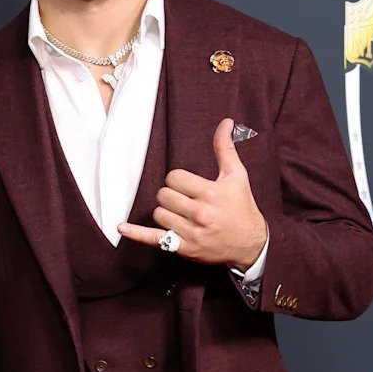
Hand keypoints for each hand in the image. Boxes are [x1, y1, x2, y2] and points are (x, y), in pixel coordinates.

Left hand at [118, 117, 267, 268]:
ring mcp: (192, 233)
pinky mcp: (185, 248)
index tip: (188, 186)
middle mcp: (200, 214)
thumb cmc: (242, 206)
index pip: (174, 178)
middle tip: (184, 200)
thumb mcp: (236, 176)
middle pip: (164, 195)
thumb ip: (225, 148)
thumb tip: (225, 122)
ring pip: (159, 214)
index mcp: (211, 193)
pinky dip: (136, 234)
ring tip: (181, 214)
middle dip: (171, 195)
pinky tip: (122, 227)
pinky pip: (155, 239)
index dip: (178, 180)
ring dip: (166, 212)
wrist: (250, 244)